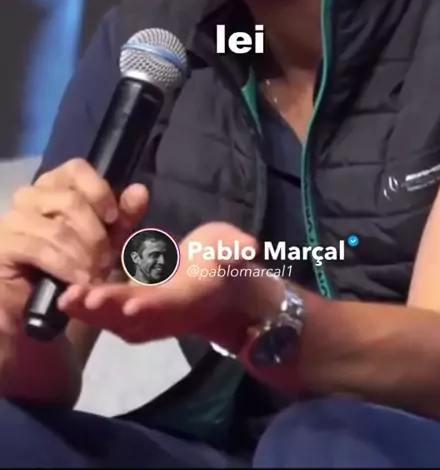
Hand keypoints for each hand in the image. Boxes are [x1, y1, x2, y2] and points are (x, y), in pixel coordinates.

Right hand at [0, 159, 148, 327]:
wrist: (36, 303)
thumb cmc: (72, 263)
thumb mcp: (105, 239)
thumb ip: (123, 215)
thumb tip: (140, 191)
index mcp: (55, 184)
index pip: (76, 168)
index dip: (99, 191)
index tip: (113, 218)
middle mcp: (31, 195)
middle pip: (70, 200)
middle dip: (96, 234)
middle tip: (108, 260)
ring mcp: (14, 219)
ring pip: (58, 229)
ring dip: (83, 255)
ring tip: (95, 275)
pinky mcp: (5, 245)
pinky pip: (40, 250)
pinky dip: (66, 266)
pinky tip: (79, 281)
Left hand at [58, 222, 280, 350]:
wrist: (219, 291)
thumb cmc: (224, 261)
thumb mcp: (234, 250)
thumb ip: (237, 249)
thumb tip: (248, 247)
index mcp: (190, 296)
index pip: (170, 303)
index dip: (152, 304)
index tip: (130, 303)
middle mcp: (165, 312)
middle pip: (134, 314)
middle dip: (107, 307)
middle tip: (79, 297)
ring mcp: (145, 315)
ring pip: (114, 316)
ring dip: (90, 310)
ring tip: (66, 297)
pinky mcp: (129, 310)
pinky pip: (107, 309)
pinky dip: (87, 303)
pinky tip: (65, 291)